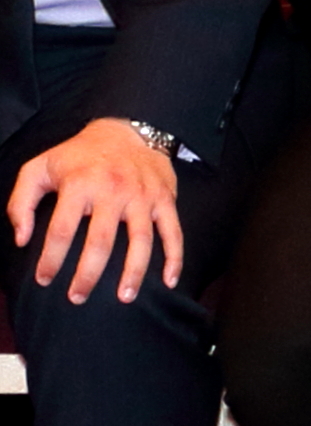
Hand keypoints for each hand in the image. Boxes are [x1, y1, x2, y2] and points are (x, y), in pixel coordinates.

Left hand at [8, 118, 181, 303]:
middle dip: (87, 275)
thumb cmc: (80, 155)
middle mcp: (112, 190)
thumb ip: (21, 202)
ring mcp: (142, 196)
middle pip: (100, 242)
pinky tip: (170, 281)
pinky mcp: (164, 199)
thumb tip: (22, 239)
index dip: (50, 259)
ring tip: (124, 298)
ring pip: (140, 241)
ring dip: (133, 273)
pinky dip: (175, 257)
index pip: (61, 230)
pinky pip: (173, 232)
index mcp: (79, 183)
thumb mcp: (40, 167)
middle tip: (77, 298)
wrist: (128, 128)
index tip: (44, 279)